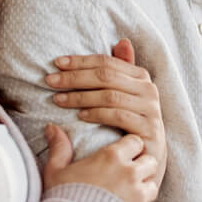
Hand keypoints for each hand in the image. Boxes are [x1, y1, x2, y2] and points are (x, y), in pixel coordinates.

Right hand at [41, 123, 157, 201]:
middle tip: (128, 175)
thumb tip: (51, 126)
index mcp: (112, 157)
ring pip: (152, 184)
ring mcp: (138, 194)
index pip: (135, 142)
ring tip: (128, 194)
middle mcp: (130, 173)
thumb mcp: (56, 171)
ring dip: (143, 187)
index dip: (130, 148)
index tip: (122, 156)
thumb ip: (59, 147)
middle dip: (141, 166)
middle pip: (150, 161)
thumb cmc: (60, 199)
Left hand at [45, 38, 165, 183]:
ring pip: (110, 95)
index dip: (81, 61)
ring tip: (58, 100)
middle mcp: (149, 90)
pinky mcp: (148, 129)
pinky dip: (96, 114)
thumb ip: (122, 71)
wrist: (148, 160)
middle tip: (50, 81)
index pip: (108, 62)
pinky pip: (118, 116)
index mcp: (141, 77)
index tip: (56, 63)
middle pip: (107, 76)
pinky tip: (79, 116)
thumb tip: (122, 41)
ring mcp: (150, 110)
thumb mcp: (126, 96)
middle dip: (75, 77)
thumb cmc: (131, 125)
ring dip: (80, 96)